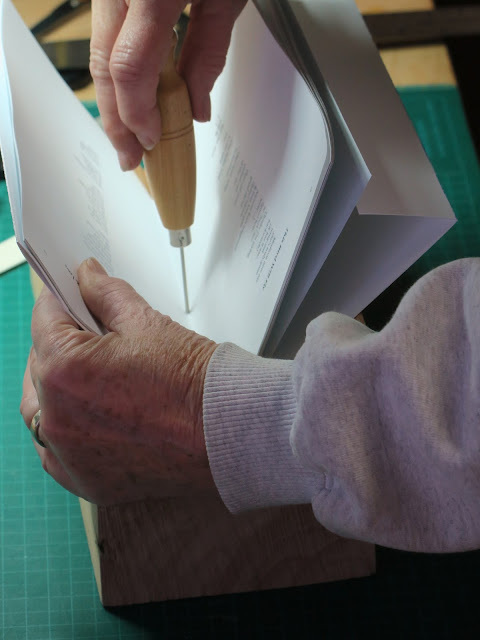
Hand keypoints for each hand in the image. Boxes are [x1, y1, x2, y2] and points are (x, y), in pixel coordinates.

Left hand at [20, 258, 217, 504]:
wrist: (229, 431)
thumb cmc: (194, 384)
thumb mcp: (146, 322)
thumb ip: (106, 293)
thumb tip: (88, 277)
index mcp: (63, 370)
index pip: (44, 319)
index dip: (61, 300)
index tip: (70, 297)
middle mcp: (57, 417)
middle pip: (40, 364)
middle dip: (60, 343)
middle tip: (90, 333)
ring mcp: (69, 454)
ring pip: (40, 410)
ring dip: (53, 387)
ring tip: (88, 374)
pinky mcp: (85, 479)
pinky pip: (56, 450)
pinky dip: (65, 429)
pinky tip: (88, 414)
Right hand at [90, 0, 246, 170]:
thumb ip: (208, 51)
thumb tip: (196, 106)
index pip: (130, 67)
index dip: (137, 113)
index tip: (150, 141)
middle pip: (103, 65)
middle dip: (116, 119)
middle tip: (129, 156)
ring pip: (98, 51)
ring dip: (112, 98)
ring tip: (127, 135)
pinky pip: (105, 34)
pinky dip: (115, 69)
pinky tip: (128, 96)